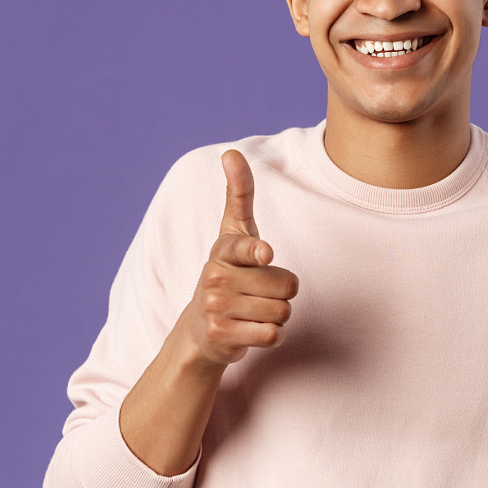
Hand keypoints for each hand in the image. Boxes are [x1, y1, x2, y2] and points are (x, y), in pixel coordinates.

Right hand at [174, 150, 299, 369]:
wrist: (201, 328)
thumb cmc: (228, 273)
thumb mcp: (232, 233)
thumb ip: (238, 194)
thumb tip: (230, 152)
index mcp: (222, 251)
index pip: (244, 247)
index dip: (257, 251)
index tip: (265, 253)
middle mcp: (214, 277)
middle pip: (286, 285)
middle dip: (282, 292)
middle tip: (258, 292)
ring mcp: (216, 308)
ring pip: (282, 311)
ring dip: (278, 314)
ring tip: (253, 310)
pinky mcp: (222, 336)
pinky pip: (273, 335)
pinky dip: (272, 335)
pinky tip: (252, 329)